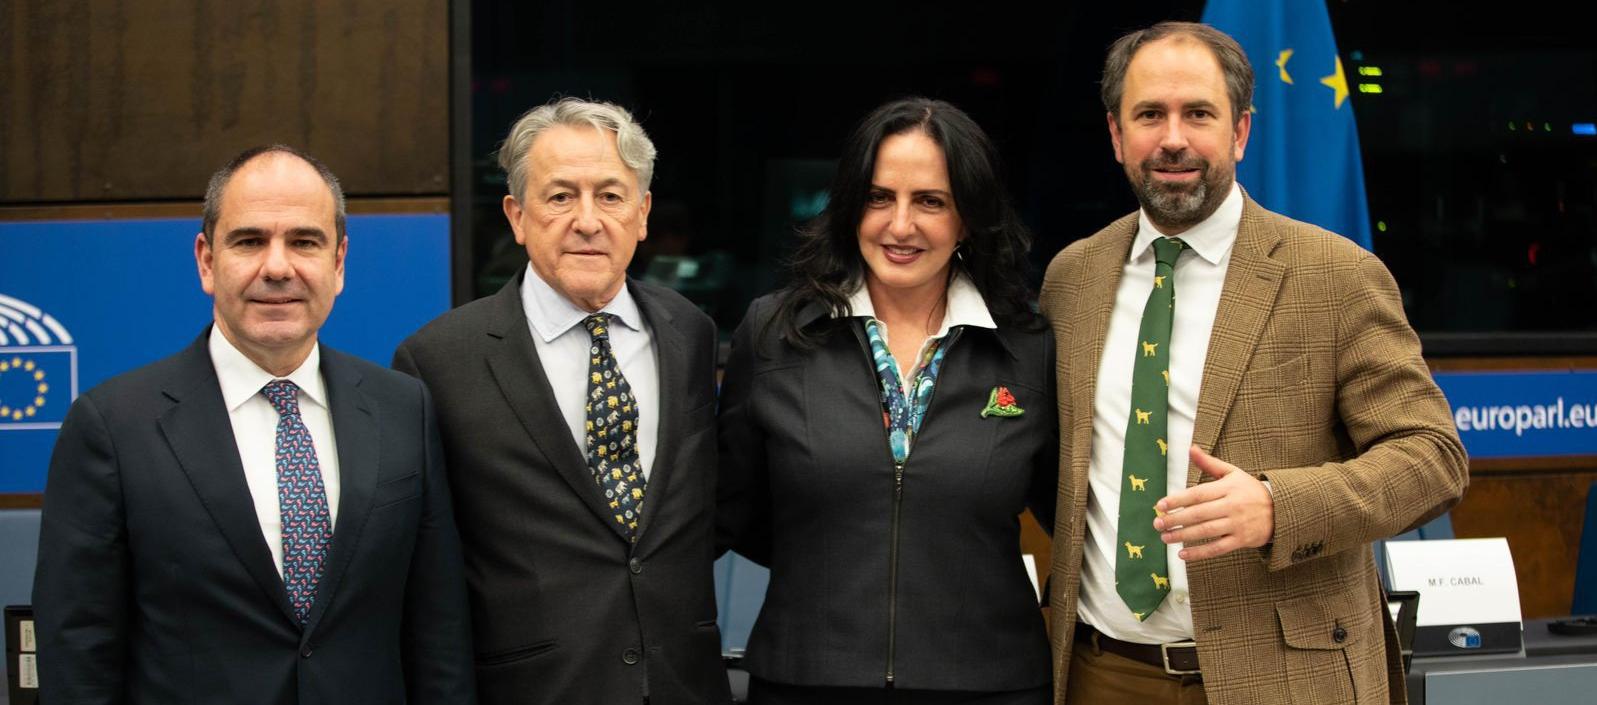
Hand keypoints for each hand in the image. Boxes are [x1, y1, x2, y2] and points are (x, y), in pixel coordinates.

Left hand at [1153, 446, 1273, 560]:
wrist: (1282, 509)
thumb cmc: (1250, 490)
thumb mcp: (1233, 473)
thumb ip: (1209, 463)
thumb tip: (1191, 448)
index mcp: (1228, 487)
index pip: (1198, 493)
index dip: (1177, 500)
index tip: (1160, 505)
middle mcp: (1232, 505)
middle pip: (1199, 513)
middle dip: (1176, 519)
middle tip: (1157, 524)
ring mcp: (1238, 524)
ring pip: (1206, 531)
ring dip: (1183, 536)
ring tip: (1165, 538)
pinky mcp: (1242, 540)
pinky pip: (1218, 548)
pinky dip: (1200, 552)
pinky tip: (1182, 554)